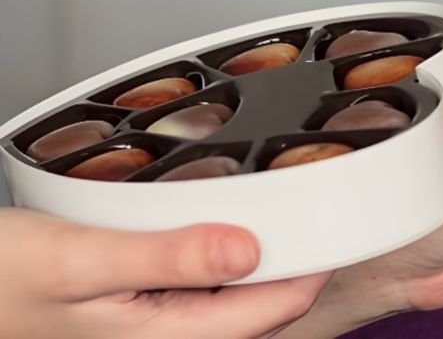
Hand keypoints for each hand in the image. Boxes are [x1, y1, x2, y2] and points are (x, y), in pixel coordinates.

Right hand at [0, 207, 328, 338]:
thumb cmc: (2, 278)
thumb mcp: (83, 260)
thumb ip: (169, 257)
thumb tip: (251, 251)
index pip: (280, 306)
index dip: (318, 258)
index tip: (337, 209)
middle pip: (268, 302)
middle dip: (296, 252)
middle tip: (313, 190)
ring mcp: (162, 330)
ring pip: (239, 293)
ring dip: (260, 252)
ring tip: (275, 197)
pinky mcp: (150, 313)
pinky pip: (207, 287)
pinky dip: (222, 252)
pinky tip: (216, 218)